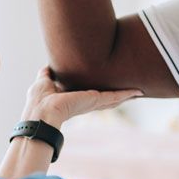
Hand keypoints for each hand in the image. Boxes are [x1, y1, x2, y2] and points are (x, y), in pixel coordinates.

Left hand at [21, 66, 141, 127]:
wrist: (42, 112)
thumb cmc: (40, 100)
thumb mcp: (43, 81)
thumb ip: (47, 73)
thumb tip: (48, 66)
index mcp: (73, 99)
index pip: (89, 96)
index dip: (99, 93)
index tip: (108, 88)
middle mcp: (85, 103)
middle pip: (105, 99)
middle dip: (117, 95)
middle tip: (130, 91)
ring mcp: (92, 103)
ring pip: (113, 99)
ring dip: (126, 95)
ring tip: (138, 91)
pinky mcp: (96, 101)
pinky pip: (115, 96)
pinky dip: (127, 94)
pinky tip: (138, 91)